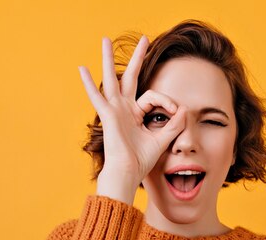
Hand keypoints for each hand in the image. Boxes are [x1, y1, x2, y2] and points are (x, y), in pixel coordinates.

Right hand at [78, 36, 185, 203]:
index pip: (153, 96)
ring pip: (111, 79)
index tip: (175, 111)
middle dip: (137, 57)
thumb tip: (184, 109)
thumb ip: (174, 125)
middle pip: (129, 77)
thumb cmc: (141, 161)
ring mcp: (114, 110)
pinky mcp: (108, 115)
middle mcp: (123, 109)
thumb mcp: (162, 140)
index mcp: (135, 114)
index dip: (166, 101)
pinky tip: (81, 68)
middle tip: (144, 39)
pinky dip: (88, 83)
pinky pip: (97, 97)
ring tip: (105, 39)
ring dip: (108, 58)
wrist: (127, 173)